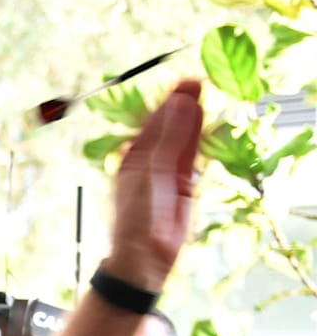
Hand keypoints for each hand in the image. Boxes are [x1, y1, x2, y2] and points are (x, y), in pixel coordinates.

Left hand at [107, 80, 203, 289]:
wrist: (146, 253)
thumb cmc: (137, 215)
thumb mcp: (151, 170)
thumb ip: (169, 138)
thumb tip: (180, 105)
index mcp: (130, 157)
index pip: (150, 123)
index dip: (166, 102)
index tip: (183, 83)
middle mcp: (148, 161)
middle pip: (168, 127)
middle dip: (180, 105)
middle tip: (197, 81)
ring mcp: (166, 171)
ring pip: (182, 139)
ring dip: (192, 118)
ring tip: (204, 93)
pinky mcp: (184, 183)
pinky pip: (193, 156)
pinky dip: (199, 138)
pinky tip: (205, 120)